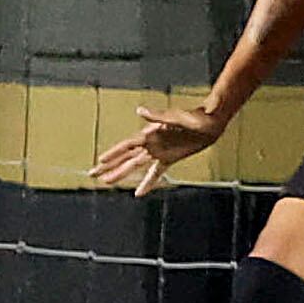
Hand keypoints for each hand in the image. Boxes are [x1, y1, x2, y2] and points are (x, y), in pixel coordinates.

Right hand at [88, 103, 222, 195]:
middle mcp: (151, 143)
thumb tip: (139, 110)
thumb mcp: (177, 116)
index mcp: (149, 133)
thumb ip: (158, 116)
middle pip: (126, 157)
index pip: (127, 145)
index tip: (100, 160)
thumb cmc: (195, 116)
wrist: (210, 122)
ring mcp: (159, 151)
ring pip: (135, 165)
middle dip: (109, 166)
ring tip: (107, 182)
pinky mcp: (169, 158)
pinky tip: (138, 192)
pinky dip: (147, 182)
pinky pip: (155, 173)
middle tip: (93, 174)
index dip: (114, 153)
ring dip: (121, 173)